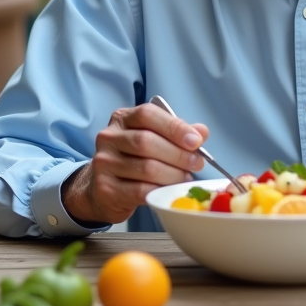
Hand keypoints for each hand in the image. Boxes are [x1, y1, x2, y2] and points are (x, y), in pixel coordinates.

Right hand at [61, 104, 208, 224]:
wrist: (103, 190)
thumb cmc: (134, 159)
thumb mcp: (154, 139)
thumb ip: (177, 133)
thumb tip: (202, 132)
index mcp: (122, 118)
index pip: (147, 115)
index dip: (174, 127)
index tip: (196, 141)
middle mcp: (109, 137)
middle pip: (146, 141)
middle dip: (178, 154)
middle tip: (197, 163)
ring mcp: (103, 163)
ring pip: (146, 168)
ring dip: (173, 174)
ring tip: (186, 178)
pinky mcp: (105, 188)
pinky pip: (140, 190)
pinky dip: (160, 190)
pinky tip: (169, 190)